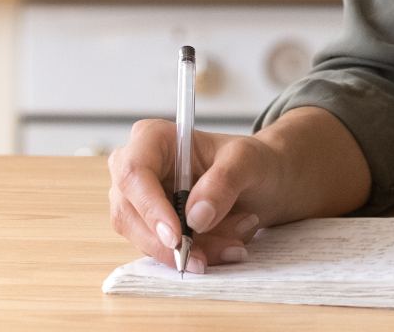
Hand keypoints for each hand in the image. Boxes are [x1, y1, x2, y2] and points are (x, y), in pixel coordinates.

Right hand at [107, 123, 271, 270]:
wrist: (264, 180)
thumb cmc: (250, 160)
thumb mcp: (248, 160)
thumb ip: (224, 181)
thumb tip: (196, 216)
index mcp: (153, 138)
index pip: (134, 173)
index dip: (150, 208)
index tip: (177, 237)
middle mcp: (136, 169)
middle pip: (130, 214)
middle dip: (173, 241)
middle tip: (208, 256)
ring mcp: (138, 201)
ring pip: (146, 239)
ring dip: (191, 250)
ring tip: (233, 243)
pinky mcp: (148, 227)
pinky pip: (161, 251)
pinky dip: (194, 254)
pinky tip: (226, 246)